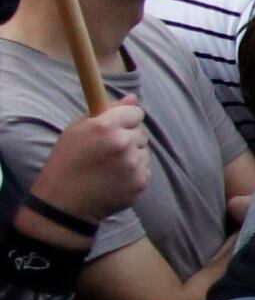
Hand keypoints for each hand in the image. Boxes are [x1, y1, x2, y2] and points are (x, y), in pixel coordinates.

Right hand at [25, 97, 150, 226]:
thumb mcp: (76, 130)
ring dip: (132, 156)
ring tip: (108, 166)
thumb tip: (133, 98)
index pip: (136, 112)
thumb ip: (107, 111)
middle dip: (128, 138)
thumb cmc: (66, 162)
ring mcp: (133, 164)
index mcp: (105, 127)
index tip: (117, 126)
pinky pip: (145, 170)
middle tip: (107, 151)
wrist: (64, 202)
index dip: (126, 119)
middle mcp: (123, 143)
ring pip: (144, 151)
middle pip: (141, 132)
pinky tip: (114, 179)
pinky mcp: (140, 182)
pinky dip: (134, 173)